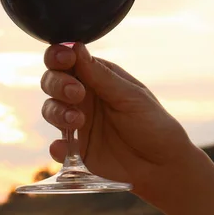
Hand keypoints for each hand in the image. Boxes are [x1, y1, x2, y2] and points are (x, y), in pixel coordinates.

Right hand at [40, 43, 194, 202]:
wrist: (163, 167)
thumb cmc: (153, 124)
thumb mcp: (131, 96)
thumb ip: (101, 75)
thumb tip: (76, 47)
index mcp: (96, 77)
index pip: (67, 60)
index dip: (59, 56)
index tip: (65, 60)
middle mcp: (83, 97)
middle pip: (52, 81)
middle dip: (57, 84)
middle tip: (76, 93)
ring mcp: (77, 123)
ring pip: (50, 109)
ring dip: (57, 112)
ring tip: (77, 121)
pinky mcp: (76, 150)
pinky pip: (57, 146)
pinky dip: (58, 147)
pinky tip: (66, 148)